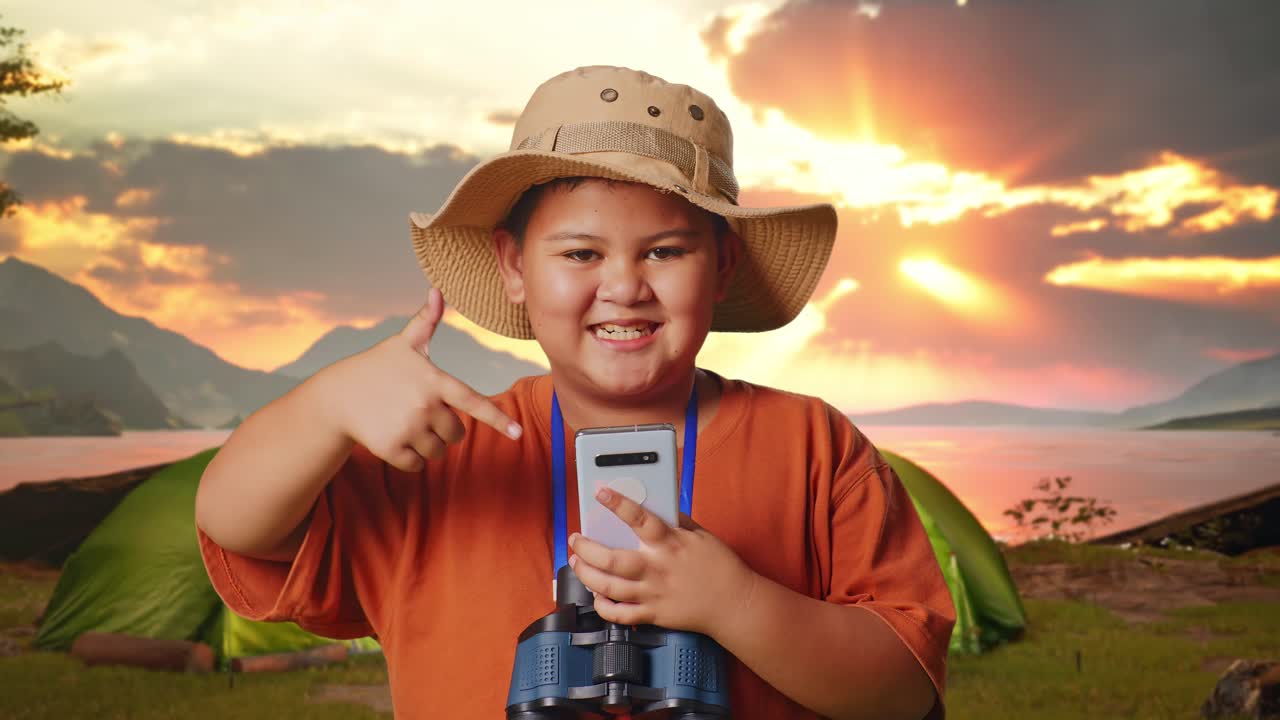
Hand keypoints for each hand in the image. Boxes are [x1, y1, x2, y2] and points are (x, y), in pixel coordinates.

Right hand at [319, 287, 521, 471]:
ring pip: (438, 451)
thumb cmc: (376, 367)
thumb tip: (437, 291)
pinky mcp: (391, 449)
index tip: (518, 434)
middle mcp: (425, 406)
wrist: (336, 396)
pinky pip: (418, 465)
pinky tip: (394, 438)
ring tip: (405, 423)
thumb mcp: (403, 344)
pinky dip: (411, 458)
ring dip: (427, 444)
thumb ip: (426, 321)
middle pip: (456, 434)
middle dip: (444, 428)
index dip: (498, 419)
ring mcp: (408, 429)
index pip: (473, 402)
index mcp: (435, 381)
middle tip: (420, 413)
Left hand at [568, 487, 757, 637]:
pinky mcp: (653, 615)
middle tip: (576, 539)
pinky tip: (597, 595)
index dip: (617, 503)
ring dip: (586, 574)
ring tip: (576, 562)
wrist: (734, 603)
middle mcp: (658, 568)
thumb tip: (656, 507)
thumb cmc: (720, 567)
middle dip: (587, 548)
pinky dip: (603, 606)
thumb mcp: (701, 535)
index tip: (600, 492)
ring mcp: (653, 593)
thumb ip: (677, 521)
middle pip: (613, 559)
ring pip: (609, 587)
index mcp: (671, 543)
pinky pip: (620, 615)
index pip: (639, 519)